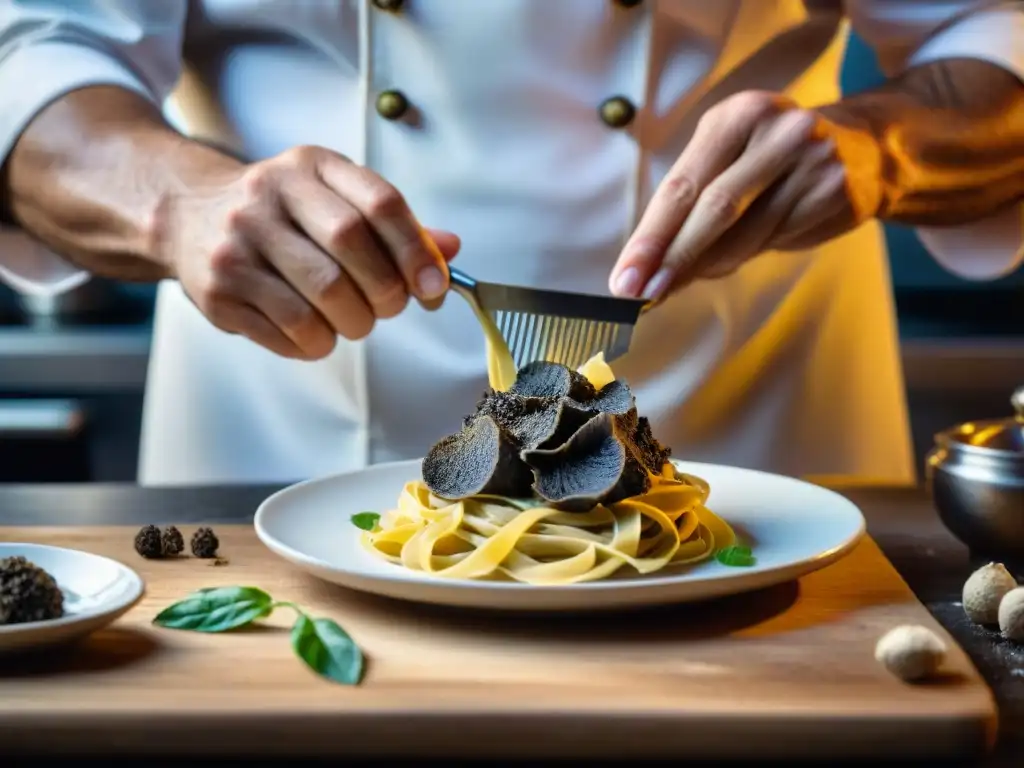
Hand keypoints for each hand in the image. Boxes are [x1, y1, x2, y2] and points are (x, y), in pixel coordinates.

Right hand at [156, 144, 459, 358]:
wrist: (185, 215)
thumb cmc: (279, 213)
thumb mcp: (332, 196)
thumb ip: (392, 225)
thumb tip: (448, 251)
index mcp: (310, 166)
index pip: (380, 203)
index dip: (416, 251)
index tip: (433, 286)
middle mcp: (269, 196)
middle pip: (351, 249)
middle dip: (386, 292)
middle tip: (388, 308)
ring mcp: (238, 243)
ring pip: (322, 298)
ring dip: (354, 324)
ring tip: (353, 322)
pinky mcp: (219, 290)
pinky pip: (289, 332)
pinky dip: (317, 343)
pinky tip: (315, 332)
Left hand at [608, 91, 883, 299]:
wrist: (865, 147)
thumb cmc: (772, 159)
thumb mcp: (729, 158)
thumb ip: (690, 204)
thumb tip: (646, 266)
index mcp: (734, 117)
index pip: (682, 185)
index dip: (650, 237)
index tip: (624, 278)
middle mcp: (774, 132)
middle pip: (712, 209)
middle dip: (672, 258)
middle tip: (639, 296)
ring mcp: (809, 161)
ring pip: (743, 233)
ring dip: (704, 267)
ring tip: (676, 284)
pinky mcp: (832, 193)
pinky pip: (773, 240)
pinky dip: (740, 259)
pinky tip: (724, 264)